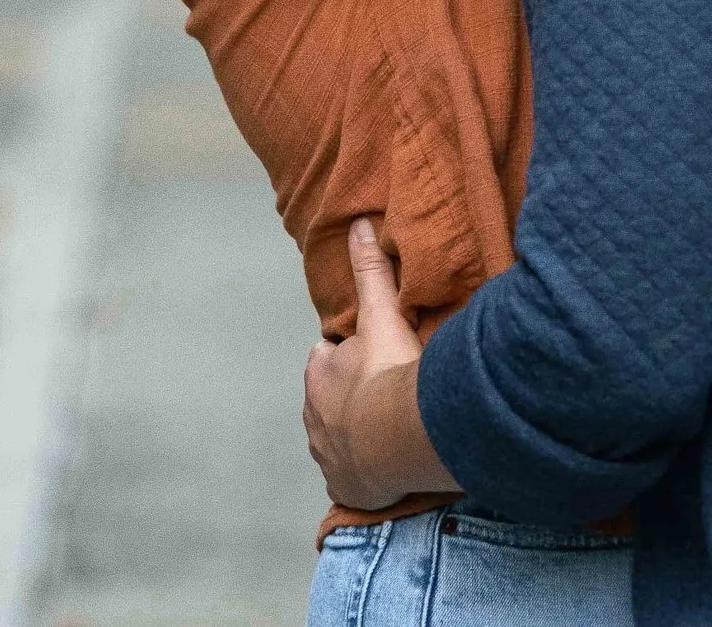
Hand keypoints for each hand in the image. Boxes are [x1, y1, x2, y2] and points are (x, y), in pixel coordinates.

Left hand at [303, 217, 451, 511]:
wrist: (398, 441)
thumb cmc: (387, 375)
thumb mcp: (381, 315)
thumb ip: (371, 270)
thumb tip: (359, 225)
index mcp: (318, 372)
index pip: (328, 357)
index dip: (349, 355)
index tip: (374, 357)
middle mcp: (313, 415)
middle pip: (332, 399)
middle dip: (352, 395)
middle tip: (387, 391)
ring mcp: (326, 455)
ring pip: (338, 437)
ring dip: (358, 433)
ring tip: (391, 428)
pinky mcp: (343, 487)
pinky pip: (351, 476)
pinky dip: (364, 470)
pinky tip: (387, 464)